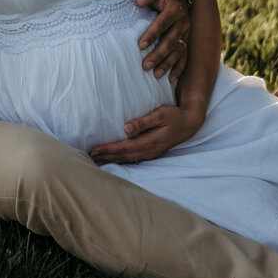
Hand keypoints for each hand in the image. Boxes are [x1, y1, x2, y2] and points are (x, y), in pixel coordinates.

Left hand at [89, 103, 203, 164]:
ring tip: (96, 161)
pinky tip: (113, 160)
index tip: (94, 150)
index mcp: (148, 142)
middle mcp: (148, 151)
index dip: (107, 149)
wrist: (188, 124)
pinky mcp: (151, 153)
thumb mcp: (160, 115)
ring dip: (111, 160)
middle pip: (122, 156)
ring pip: (126, 159)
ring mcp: (150, 154)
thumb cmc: (173, 116)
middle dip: (105, 157)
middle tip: (88, 158)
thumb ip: (143, 122)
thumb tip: (126, 127)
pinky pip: (132, 159)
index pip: (123, 148)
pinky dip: (120, 159)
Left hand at [134, 0, 190, 78]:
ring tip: (155, 74)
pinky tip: (170, 78)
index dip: (152, 34)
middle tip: (145, 66)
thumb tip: (138, 2)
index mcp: (175, 8)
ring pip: (178, 51)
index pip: (163, 23)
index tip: (140, 45)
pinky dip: (179, 68)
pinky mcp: (186, 39)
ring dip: (167, 64)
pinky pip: (185, 56)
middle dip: (158, 54)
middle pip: (171, 41)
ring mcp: (186, 32)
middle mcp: (184, 21)